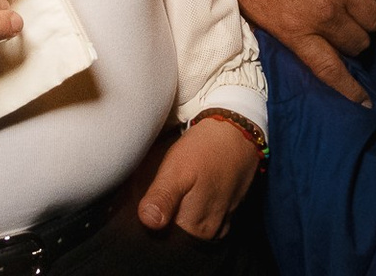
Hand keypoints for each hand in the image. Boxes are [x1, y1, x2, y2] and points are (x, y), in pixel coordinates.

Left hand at [137, 118, 259, 239]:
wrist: (235, 134)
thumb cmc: (203, 150)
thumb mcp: (176, 170)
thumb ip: (163, 198)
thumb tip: (149, 222)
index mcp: (195, 228)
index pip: (162, 241)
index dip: (148, 227)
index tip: (140, 209)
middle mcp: (209, 233)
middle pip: (176, 237)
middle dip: (162, 222)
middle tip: (154, 195)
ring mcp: (219, 225)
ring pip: (189, 230)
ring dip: (176, 217)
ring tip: (170, 192)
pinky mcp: (225, 214)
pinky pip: (202, 222)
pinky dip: (191, 213)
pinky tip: (185, 195)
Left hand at [220, 0, 375, 103]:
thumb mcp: (252, 6)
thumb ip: (279, 29)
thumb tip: (297, 47)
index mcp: (295, 28)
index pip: (330, 69)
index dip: (350, 90)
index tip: (364, 102)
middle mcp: (323, 14)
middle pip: (355, 43)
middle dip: (354, 45)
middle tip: (349, 36)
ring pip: (374, 22)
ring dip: (372, 25)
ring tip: (365, 20)